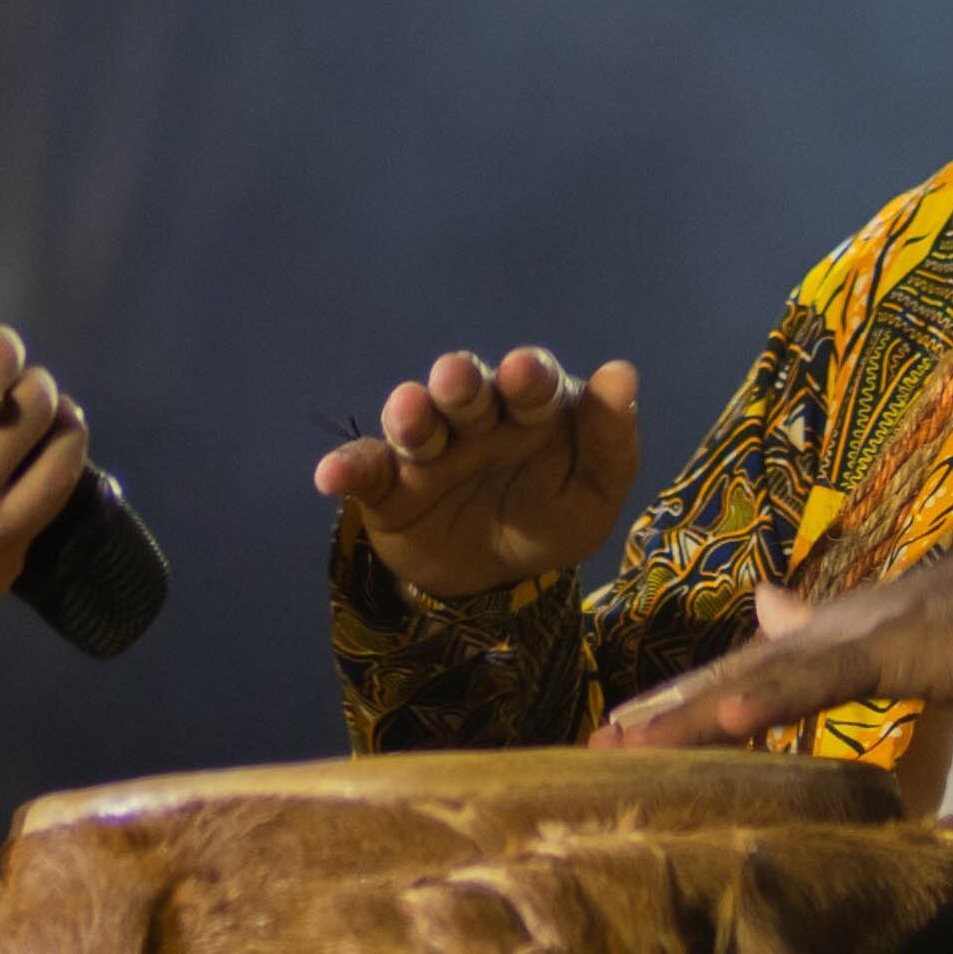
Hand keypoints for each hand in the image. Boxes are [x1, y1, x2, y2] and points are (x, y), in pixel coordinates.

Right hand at [310, 346, 641, 600]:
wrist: (493, 580)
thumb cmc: (548, 519)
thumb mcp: (593, 493)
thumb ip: (610, 441)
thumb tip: (622, 373)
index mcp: (530, 410)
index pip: (531, 383)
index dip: (527, 376)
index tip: (525, 374)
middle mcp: (475, 418)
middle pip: (465, 390)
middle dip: (460, 381)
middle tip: (457, 380)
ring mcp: (428, 449)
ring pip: (415, 422)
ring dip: (410, 414)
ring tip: (408, 416)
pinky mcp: (386, 485)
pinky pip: (364, 472)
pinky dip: (345, 469)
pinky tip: (330, 475)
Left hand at [592, 526, 952, 749]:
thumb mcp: (894, 634)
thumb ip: (828, 632)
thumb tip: (769, 607)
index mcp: (828, 635)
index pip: (740, 673)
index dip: (680, 701)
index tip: (621, 731)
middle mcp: (826, 629)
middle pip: (727, 675)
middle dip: (661, 711)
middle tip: (593, 744)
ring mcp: (854, 636)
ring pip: (755, 678)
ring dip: (689, 712)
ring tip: (628, 741)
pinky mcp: (890, 649)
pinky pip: (820, 680)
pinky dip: (769, 697)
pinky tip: (724, 718)